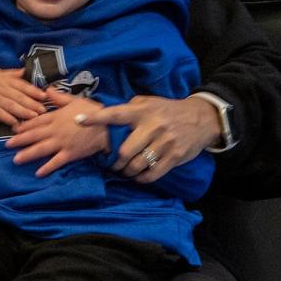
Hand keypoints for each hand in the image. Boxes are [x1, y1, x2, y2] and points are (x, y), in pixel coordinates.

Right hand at [0, 67, 46, 123]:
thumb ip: (10, 73)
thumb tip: (24, 71)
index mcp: (2, 78)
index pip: (20, 84)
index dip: (33, 90)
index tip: (44, 95)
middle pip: (18, 95)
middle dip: (32, 103)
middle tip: (43, 110)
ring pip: (10, 104)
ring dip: (23, 111)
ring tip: (34, 117)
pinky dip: (6, 117)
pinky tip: (15, 123)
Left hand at [8, 89, 108, 174]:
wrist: (108, 126)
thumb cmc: (93, 112)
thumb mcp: (75, 100)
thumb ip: (59, 97)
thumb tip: (46, 90)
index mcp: (56, 117)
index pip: (36, 121)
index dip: (24, 125)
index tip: (13, 129)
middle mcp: (56, 130)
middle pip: (34, 135)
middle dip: (19, 140)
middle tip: (6, 145)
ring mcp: (62, 143)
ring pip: (41, 149)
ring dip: (28, 154)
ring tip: (16, 160)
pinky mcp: (71, 154)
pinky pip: (57, 162)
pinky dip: (47, 168)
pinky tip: (38, 173)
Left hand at [75, 94, 220, 182]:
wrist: (201, 118)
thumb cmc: (167, 110)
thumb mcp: (149, 102)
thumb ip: (129, 108)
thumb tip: (105, 115)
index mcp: (142, 112)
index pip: (115, 114)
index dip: (96, 118)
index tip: (78, 120)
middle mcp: (152, 126)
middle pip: (124, 151)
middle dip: (115, 162)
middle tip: (112, 164)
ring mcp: (164, 143)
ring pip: (136, 165)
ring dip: (126, 172)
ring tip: (123, 170)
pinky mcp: (174, 157)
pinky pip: (152, 174)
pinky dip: (141, 178)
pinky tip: (138, 175)